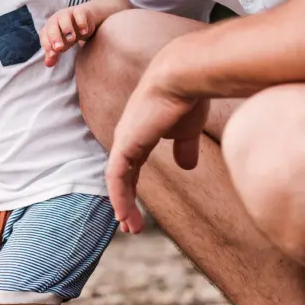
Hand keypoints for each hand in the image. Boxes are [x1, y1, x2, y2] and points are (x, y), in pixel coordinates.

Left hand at [40, 4, 91, 66]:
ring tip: (72, 39)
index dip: (46, 45)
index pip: (44, 35)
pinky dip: (81, 23)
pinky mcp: (79, 10)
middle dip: (54, 37)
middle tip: (59, 48)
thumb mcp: (63, 44)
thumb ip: (55, 54)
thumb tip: (48, 64)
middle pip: (52, 26)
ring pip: (64, 18)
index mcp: (49, 28)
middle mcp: (56, 19)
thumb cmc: (70, 34)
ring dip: (67, 29)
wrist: (85, 19)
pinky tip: (84, 32)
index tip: (52, 55)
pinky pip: (79, 14)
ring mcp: (67, 13)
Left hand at [105, 60, 209, 233]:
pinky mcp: (126, 144)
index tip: (137, 210)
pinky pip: (117, 177)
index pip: (132, 165)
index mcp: (140, 132)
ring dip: (123, 205)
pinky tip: (123, 215)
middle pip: (121, 175)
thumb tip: (186, 167)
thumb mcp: (187, 130)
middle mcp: (128, 136)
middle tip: (130, 226)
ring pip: (117, 180)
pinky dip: (119, 197)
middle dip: (125, 201)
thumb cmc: (188, 97)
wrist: (183, 76)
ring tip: (130, 228)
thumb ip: (184, 148)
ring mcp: (124, 139)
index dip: (133, 188)